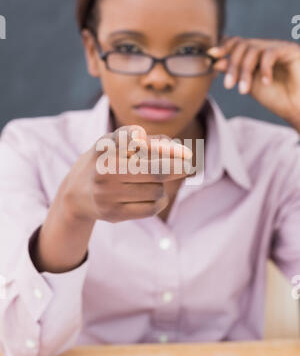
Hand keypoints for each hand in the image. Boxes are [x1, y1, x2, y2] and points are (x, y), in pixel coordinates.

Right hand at [62, 125, 191, 222]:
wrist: (77, 193)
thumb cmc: (108, 161)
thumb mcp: (120, 143)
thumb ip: (151, 141)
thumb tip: (181, 151)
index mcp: (105, 146)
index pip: (138, 142)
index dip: (164, 147)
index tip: (186, 153)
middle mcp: (104, 169)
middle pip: (155, 170)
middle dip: (177, 168)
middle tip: (190, 166)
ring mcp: (107, 193)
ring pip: (156, 190)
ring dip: (162, 185)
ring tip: (153, 182)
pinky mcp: (113, 213)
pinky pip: (151, 208)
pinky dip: (160, 201)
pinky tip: (156, 196)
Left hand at [207, 36, 299, 130]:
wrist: (296, 108)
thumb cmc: (275, 98)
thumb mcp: (248, 84)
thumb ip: (234, 72)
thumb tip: (215, 61)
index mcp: (254, 54)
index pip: (236, 43)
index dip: (223, 47)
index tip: (211, 57)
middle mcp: (265, 47)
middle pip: (242, 45)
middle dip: (232, 65)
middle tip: (228, 85)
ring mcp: (278, 47)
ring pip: (253, 49)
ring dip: (244, 71)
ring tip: (244, 90)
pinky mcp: (290, 50)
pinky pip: (270, 53)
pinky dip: (264, 69)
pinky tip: (266, 83)